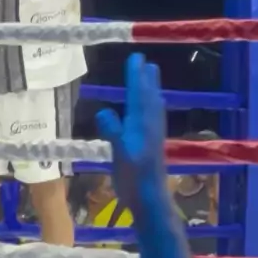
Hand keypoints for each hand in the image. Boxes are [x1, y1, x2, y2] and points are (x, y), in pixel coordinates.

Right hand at [96, 53, 164, 214]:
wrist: (150, 200)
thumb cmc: (133, 177)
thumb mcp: (119, 154)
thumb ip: (113, 131)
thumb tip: (103, 111)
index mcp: (142, 122)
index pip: (138, 93)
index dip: (136, 75)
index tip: (136, 57)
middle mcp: (150, 124)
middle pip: (149, 95)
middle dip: (147, 77)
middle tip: (147, 61)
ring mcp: (153, 133)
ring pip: (153, 104)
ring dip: (151, 89)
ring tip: (151, 78)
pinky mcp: (153, 143)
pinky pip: (154, 115)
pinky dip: (152, 105)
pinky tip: (151, 110)